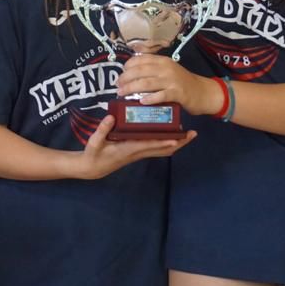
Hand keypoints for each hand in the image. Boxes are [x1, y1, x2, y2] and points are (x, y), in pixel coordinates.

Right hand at [75, 115, 196, 178]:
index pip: (149, 145)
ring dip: (176, 144)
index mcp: (128, 149)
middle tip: (192, 134)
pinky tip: (172, 136)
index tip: (176, 137)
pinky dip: (167, 143)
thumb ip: (102, 130)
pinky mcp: (137, 152)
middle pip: (162, 149)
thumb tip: (110, 117)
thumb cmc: (93, 155)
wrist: (92, 168)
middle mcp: (137, 152)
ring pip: (162, 150)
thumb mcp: (94, 142)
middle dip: (178, 143)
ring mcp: (138, 153)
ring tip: (188, 134)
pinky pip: (156, 149)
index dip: (163, 142)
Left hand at [116, 54, 223, 115]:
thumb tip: (131, 73)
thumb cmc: (182, 82)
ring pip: (147, 83)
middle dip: (126, 78)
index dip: (128, 65)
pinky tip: (141, 101)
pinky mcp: (177, 93)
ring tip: (122, 93)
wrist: (203, 92)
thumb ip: (153, 69)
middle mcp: (166, 68)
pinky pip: (161, 95)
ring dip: (132, 88)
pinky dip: (150, 98)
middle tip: (118, 85)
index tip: (121, 72)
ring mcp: (172, 81)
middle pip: (141, 71)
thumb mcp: (168, 70)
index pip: (141, 59)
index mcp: (163, 61)